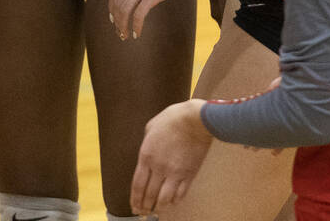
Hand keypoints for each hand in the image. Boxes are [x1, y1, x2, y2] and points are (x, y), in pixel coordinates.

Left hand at [109, 0, 210, 38]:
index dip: (111, 7)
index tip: (113, 18)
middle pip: (117, 3)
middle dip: (116, 20)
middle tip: (120, 32)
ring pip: (124, 11)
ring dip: (123, 26)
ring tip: (125, 36)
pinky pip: (138, 15)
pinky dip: (136, 27)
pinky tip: (137, 34)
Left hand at [130, 99, 212, 216]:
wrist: (196, 119)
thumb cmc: (174, 118)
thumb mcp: (151, 126)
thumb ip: (146, 141)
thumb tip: (146, 151)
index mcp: (146, 155)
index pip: (137, 184)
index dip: (135, 199)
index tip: (134, 207)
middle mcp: (159, 167)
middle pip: (149, 194)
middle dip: (145, 207)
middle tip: (144, 213)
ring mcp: (175, 172)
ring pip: (164, 198)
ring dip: (159, 207)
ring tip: (157, 209)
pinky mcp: (189, 174)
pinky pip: (180, 193)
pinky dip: (175, 200)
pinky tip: (172, 201)